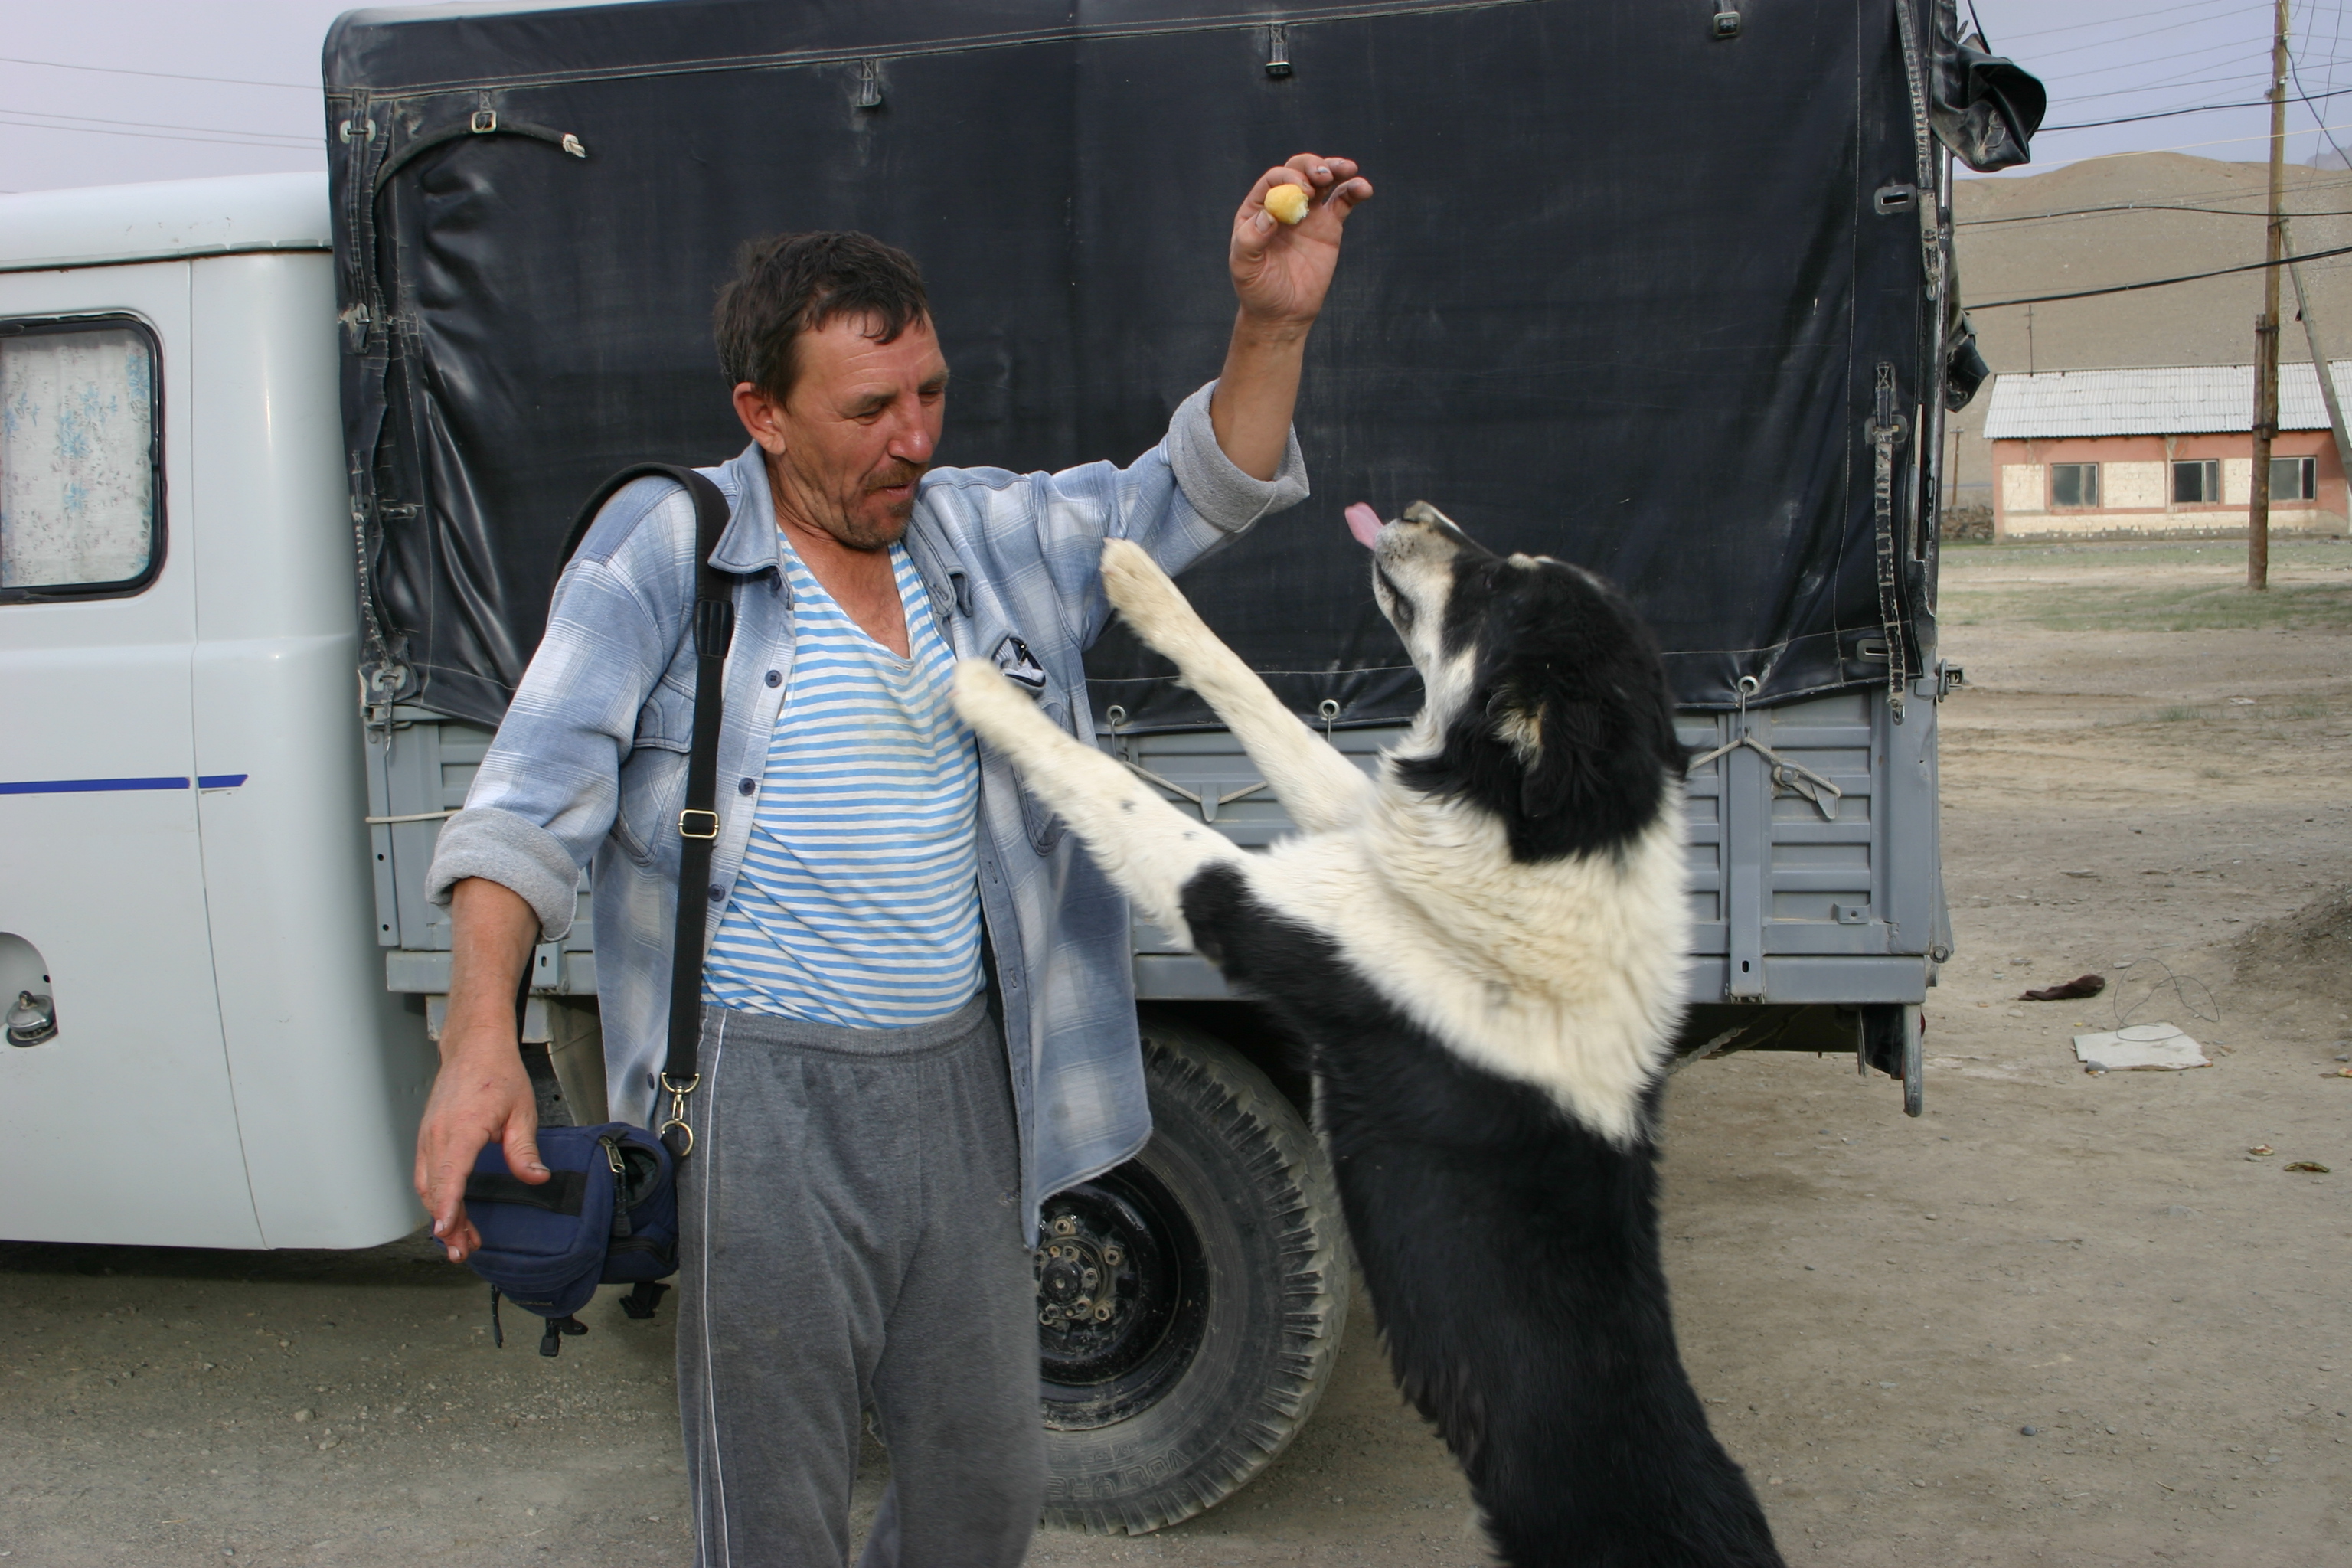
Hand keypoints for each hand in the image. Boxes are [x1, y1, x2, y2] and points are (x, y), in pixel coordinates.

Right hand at [413, 1030, 544, 1263]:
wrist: (473, 1047)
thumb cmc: (498, 1073)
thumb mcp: (522, 1111)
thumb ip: (524, 1149)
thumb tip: (536, 1178)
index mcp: (462, 1128)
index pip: (450, 1174)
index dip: (448, 1206)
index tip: (447, 1230)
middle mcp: (437, 1134)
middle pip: (435, 1189)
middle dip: (447, 1224)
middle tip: (463, 1250)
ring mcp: (428, 1136)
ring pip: (426, 1186)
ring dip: (440, 1215)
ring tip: (459, 1240)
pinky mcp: (427, 1137)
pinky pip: (425, 1174)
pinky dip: (435, 1197)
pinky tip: (450, 1213)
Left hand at [1229, 153, 1372, 329]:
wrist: (1283, 313)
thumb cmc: (1258, 290)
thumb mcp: (1245, 268)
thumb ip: (1251, 241)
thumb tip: (1268, 217)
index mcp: (1259, 208)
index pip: (1275, 181)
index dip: (1289, 178)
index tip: (1303, 191)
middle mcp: (1284, 204)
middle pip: (1300, 172)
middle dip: (1313, 167)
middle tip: (1324, 176)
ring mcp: (1308, 213)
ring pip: (1324, 181)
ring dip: (1335, 169)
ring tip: (1348, 169)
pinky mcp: (1329, 225)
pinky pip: (1343, 201)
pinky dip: (1354, 190)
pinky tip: (1363, 189)